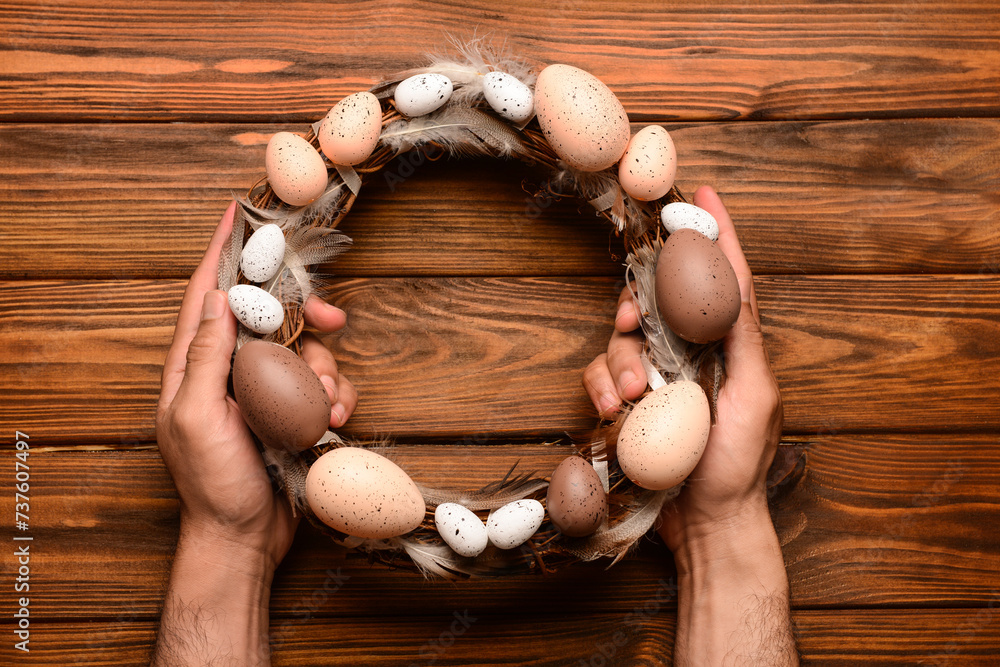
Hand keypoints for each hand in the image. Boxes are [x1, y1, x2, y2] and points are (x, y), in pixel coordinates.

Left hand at [156, 201, 357, 568]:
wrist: (244, 537)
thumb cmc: (211, 482)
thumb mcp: (195, 416)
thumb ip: (204, 356)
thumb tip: (216, 296)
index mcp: (193, 365)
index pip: (206, 294)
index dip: (222, 252)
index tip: (239, 213)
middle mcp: (230, 370)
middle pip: (270, 317)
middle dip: (305, 316)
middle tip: (333, 320)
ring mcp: (266, 392)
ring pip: (307, 353)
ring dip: (325, 375)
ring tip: (324, 411)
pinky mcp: (295, 413)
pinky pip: (326, 387)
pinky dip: (336, 400)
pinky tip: (332, 424)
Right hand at [582, 185, 781, 546]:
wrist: (706, 525)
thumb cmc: (738, 466)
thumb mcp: (755, 397)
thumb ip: (744, 340)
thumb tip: (736, 283)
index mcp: (730, 346)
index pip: (724, 281)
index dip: (715, 235)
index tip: (703, 193)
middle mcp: (691, 354)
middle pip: (657, 302)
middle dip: (638, 304)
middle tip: (628, 318)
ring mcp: (656, 379)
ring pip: (621, 339)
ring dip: (619, 360)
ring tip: (632, 396)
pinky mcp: (627, 405)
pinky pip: (600, 377)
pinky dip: (601, 387)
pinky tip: (613, 412)